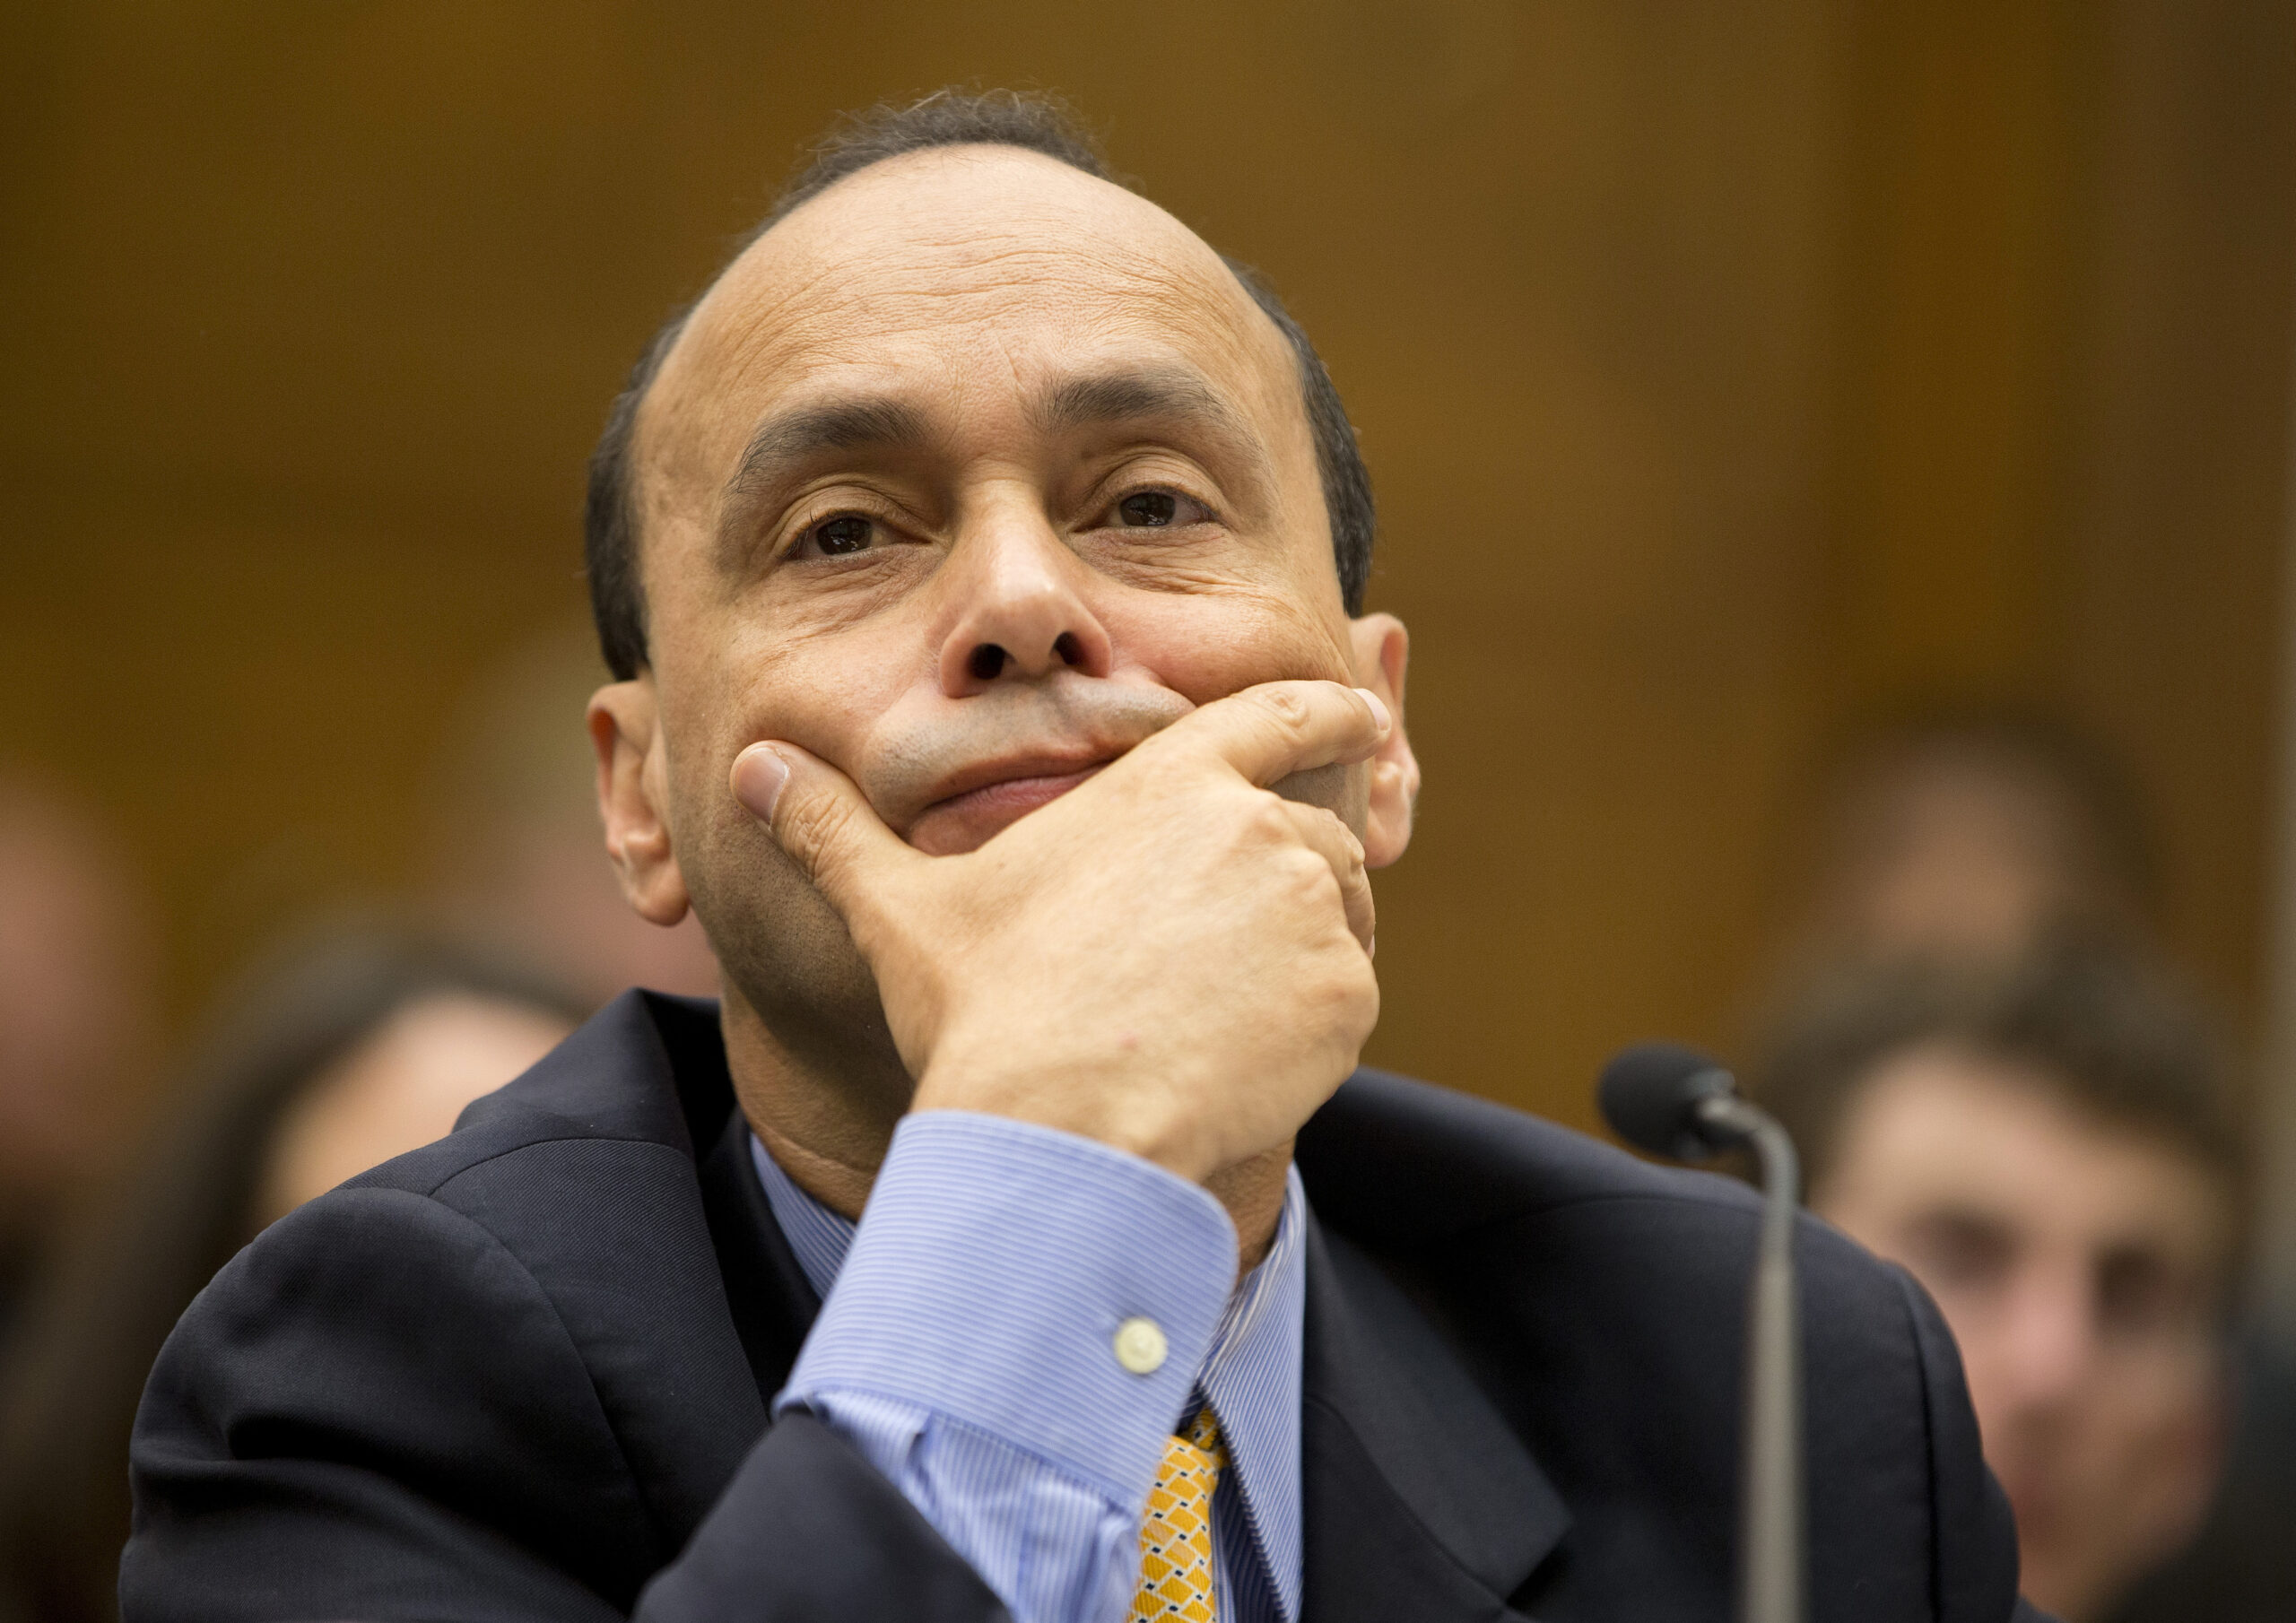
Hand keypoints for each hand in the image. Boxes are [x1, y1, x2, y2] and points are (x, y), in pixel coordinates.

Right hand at [731, 680, 1388, 1184]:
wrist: (1060, 1135)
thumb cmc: (983, 1014)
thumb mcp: (900, 910)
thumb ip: (833, 830)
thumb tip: (754, 768)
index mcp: (1172, 782)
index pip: (1281, 712)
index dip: (1332, 708)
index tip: (1367, 711)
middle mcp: (1259, 828)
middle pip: (1314, 831)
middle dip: (1294, 871)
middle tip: (1239, 941)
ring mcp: (1313, 913)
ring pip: (1343, 912)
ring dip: (1309, 944)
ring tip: (1232, 1006)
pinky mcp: (1344, 999)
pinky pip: (1349, 998)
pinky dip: (1313, 1024)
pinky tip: (1242, 1059)